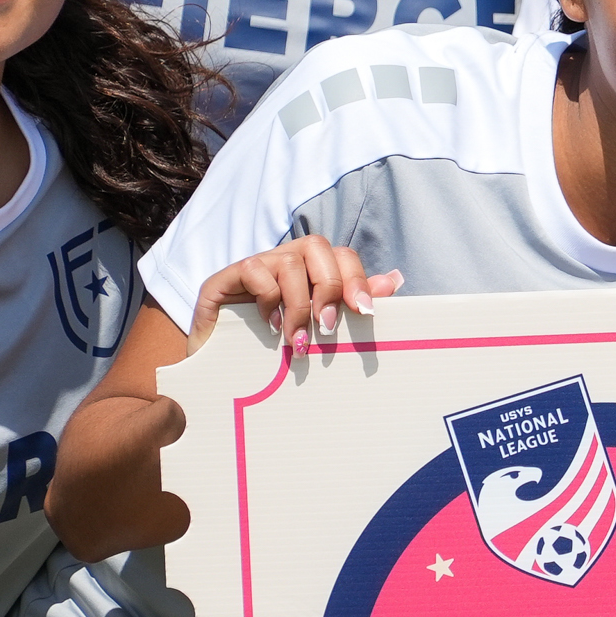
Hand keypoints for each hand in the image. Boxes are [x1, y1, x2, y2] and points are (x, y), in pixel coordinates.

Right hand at [196, 235, 400, 341]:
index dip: (356, 279)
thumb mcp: (319, 327)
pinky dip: (268, 299)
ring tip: (297, 340)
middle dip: (329, 287)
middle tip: (327, 327)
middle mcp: (283, 260)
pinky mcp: (224, 278)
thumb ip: (352, 302)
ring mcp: (254, 266)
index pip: (341, 255)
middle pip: (316, 247)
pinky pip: (254, 270)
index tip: (364, 312)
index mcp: (309, 269)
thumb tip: (394, 278)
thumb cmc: (278, 348)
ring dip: (298, 304)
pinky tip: (270, 327)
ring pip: (289, 261)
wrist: (221, 370)